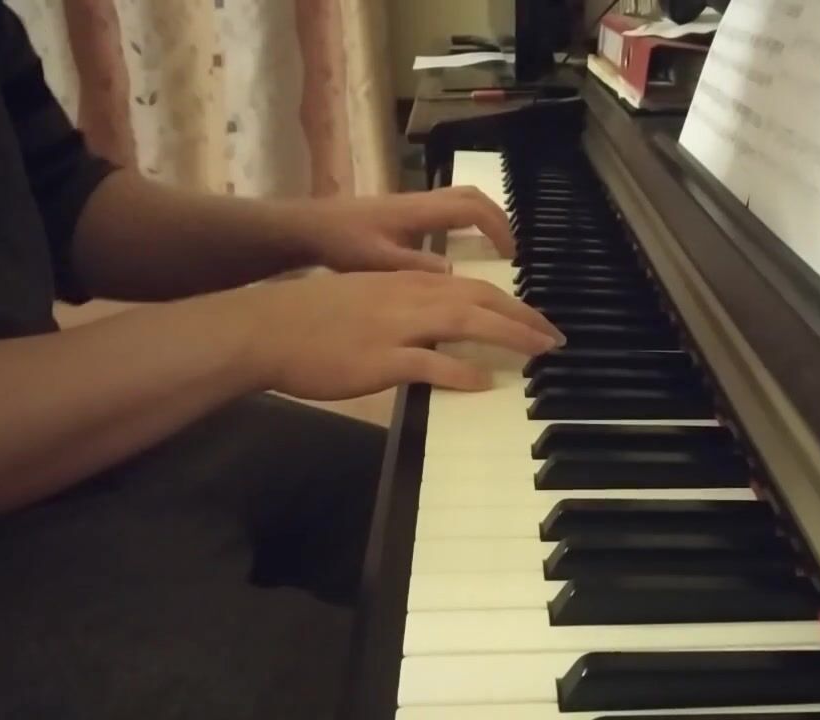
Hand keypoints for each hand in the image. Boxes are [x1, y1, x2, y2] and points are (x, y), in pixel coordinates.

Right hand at [220, 271, 562, 398]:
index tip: (536, 318)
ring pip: (466, 323)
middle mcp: (408, 297)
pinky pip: (430, 363)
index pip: (473, 288)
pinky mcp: (380, 359)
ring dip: (508, 336)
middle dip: (524, 318)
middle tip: (554, 338)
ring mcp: (395, 327)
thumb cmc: (309, 319)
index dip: (510, 302)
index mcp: (406, 283)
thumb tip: (436, 329)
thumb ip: (403, 308)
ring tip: (538, 353)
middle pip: (481, 300)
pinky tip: (486, 381)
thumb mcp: (365, 301)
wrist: (265, 328)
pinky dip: (461, 371)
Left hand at [290, 187, 513, 273]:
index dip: (498, 227)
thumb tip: (454, 272)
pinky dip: (464, 223)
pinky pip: (446, 209)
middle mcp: (420, 202)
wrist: (307, 228)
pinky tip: (459, 250)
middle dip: (498, 218)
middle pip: (472, 196)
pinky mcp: (402, 213)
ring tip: (494, 249)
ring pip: (459, 200)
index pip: (472, 208)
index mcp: (419, 211)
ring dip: (482, 218)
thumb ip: (415, 267)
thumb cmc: (340, 243)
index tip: (511, 255)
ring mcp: (411, 205)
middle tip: (510, 249)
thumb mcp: (377, 261)